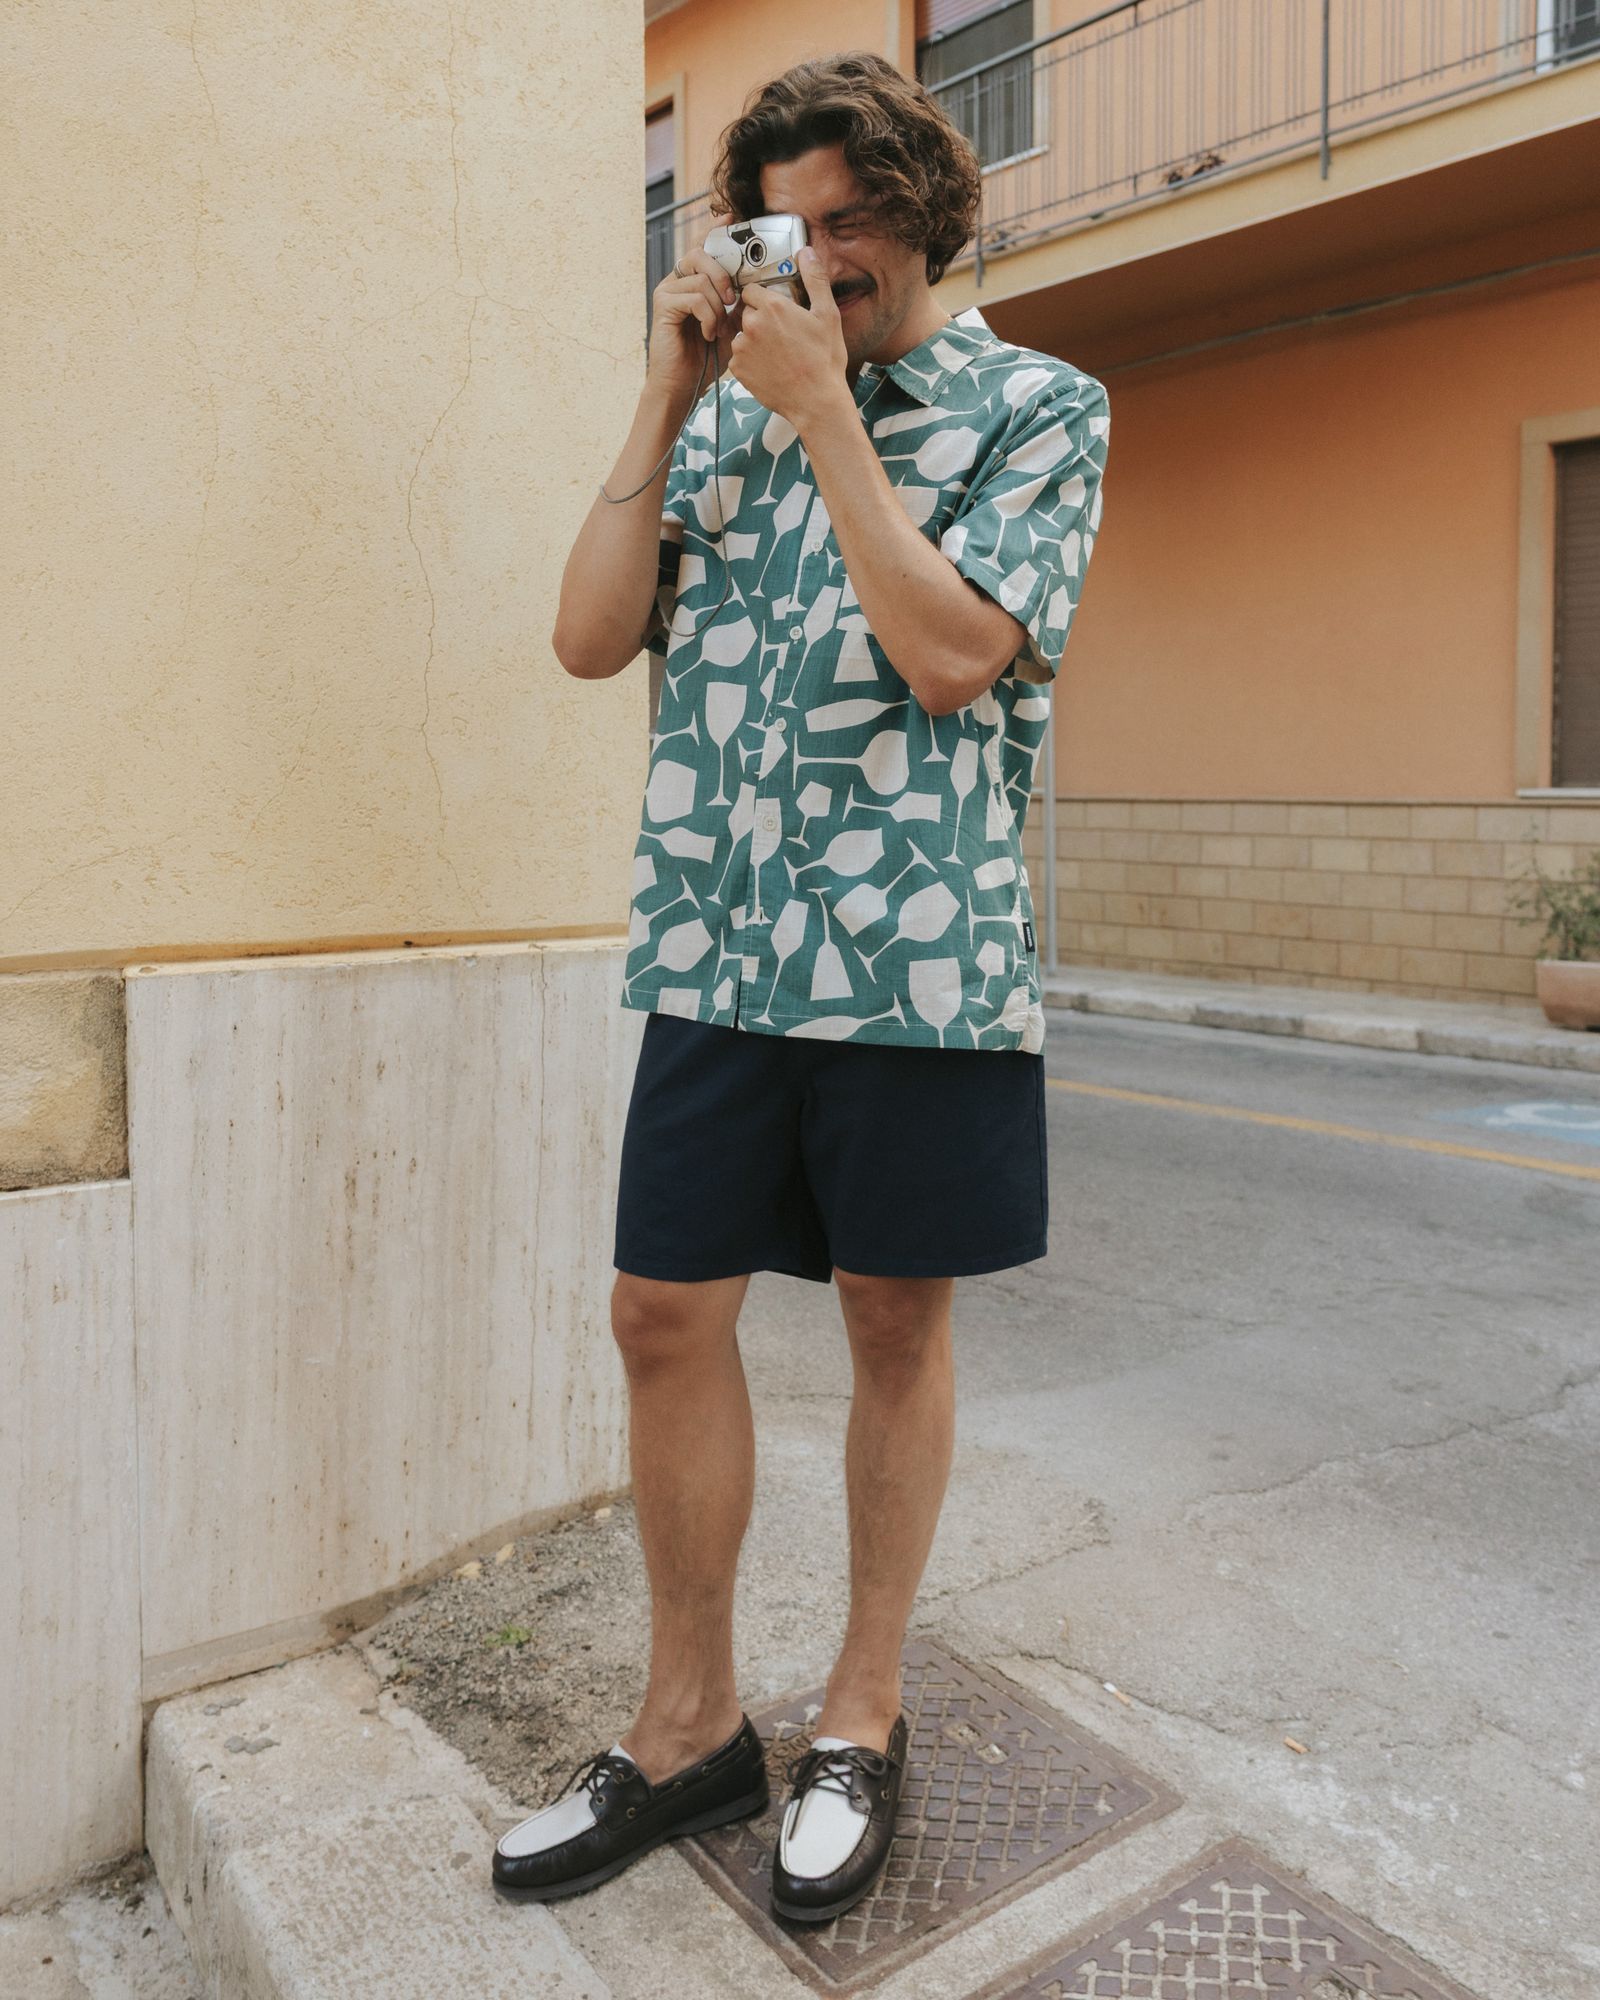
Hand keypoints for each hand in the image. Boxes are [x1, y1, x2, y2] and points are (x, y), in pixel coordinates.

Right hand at [645, 232, 743, 402]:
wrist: (684, 385)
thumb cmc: (705, 358)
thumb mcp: (730, 326)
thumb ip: (739, 305)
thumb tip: (756, 286)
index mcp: (693, 281)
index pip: (705, 247)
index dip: (718, 231)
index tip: (733, 219)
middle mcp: (677, 281)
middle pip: (701, 253)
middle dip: (723, 274)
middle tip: (733, 299)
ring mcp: (668, 291)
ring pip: (701, 277)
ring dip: (718, 305)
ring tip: (718, 328)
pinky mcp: (663, 304)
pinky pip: (694, 296)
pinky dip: (707, 316)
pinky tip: (708, 333)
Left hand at [726, 245, 851, 432]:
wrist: (816, 402)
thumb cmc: (825, 360)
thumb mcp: (827, 315)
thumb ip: (815, 279)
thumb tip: (807, 251)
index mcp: (772, 306)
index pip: (750, 290)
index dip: (762, 299)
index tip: (774, 310)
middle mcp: (751, 324)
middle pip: (744, 312)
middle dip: (757, 319)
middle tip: (779, 336)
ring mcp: (741, 349)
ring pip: (740, 335)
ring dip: (751, 340)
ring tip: (776, 354)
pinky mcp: (737, 370)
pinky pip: (738, 358)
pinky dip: (749, 362)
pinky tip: (769, 368)